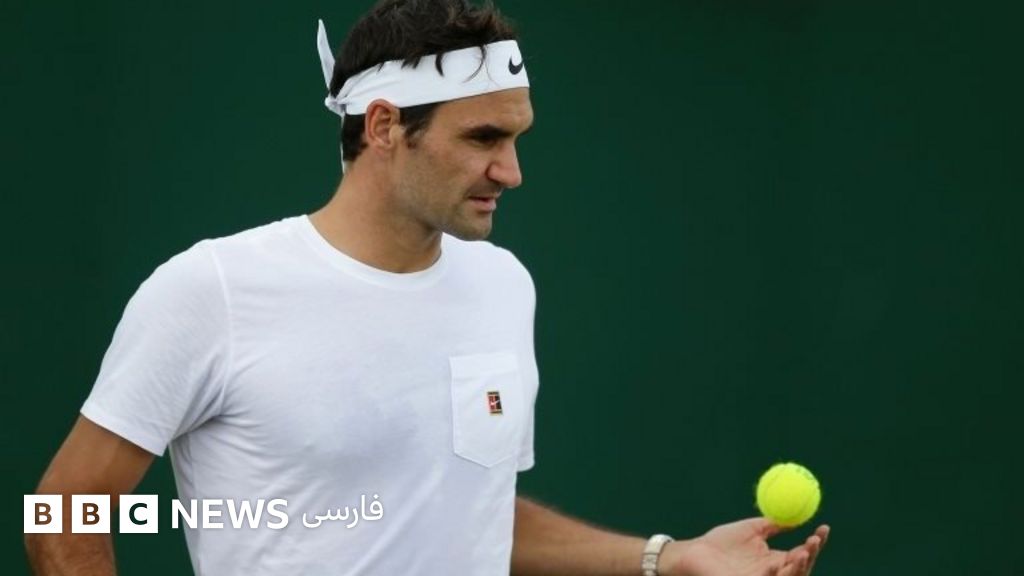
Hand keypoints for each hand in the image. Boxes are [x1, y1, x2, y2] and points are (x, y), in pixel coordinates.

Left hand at [658, 518, 829, 575]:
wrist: (694, 553)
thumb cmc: (720, 542)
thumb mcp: (752, 529)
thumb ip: (774, 524)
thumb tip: (796, 515)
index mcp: (775, 560)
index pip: (803, 554)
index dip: (816, 543)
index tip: (824, 527)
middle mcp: (773, 574)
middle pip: (802, 570)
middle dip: (812, 556)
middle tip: (814, 541)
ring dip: (799, 568)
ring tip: (803, 551)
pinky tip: (775, 565)